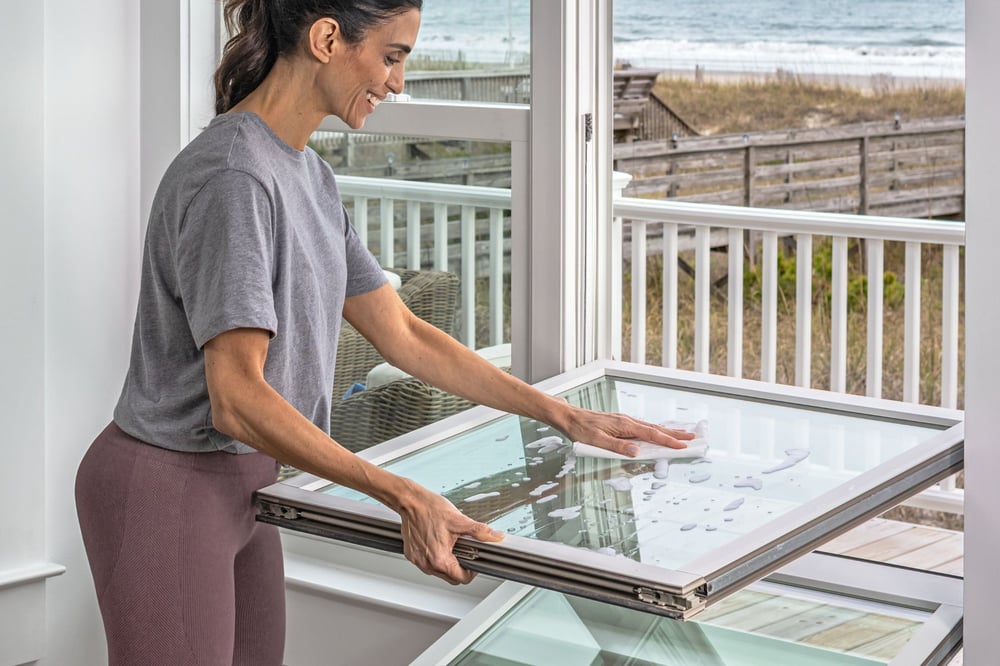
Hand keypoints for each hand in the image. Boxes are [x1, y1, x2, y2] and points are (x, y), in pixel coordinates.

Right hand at [397, 483, 504, 584]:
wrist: (410, 501)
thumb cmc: (430, 509)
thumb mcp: (459, 520)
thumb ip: (479, 531)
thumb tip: (495, 536)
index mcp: (439, 559)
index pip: (461, 579)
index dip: (471, 571)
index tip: (473, 561)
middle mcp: (427, 563)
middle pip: (450, 577)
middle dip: (459, 567)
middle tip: (463, 551)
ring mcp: (418, 560)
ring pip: (438, 571)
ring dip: (447, 562)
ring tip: (450, 545)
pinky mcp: (411, 554)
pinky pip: (427, 563)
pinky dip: (434, 557)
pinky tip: (437, 542)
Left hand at [562, 408, 695, 457]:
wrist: (569, 417)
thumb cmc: (581, 429)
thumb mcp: (596, 441)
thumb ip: (617, 447)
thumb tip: (636, 452)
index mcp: (624, 425)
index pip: (651, 435)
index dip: (668, 441)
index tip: (683, 445)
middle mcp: (627, 421)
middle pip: (656, 429)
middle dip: (675, 434)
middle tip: (693, 437)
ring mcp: (625, 422)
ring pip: (651, 427)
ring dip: (667, 432)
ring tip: (681, 434)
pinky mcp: (621, 424)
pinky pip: (643, 428)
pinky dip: (655, 431)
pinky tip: (657, 433)